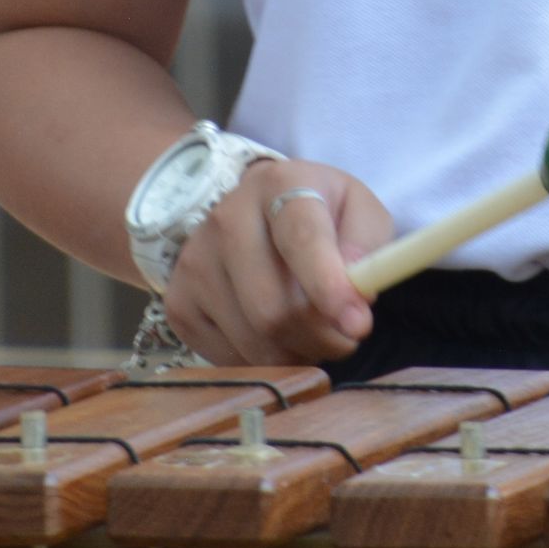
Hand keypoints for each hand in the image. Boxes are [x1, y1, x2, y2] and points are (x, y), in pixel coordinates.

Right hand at [161, 158, 393, 363]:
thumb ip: (369, 243)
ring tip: (310, 332)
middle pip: (274, 309)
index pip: (301, 240)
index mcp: (279, 186)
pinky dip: (264, 362)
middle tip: (343, 335)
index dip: (330, 288)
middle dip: (322, 338)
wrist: (250, 210)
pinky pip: (230, 359)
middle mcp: (227, 219)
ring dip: (297, 353)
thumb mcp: (356, 208)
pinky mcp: (179, 303)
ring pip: (255, 343)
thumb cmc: (317, 213)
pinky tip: (275, 336)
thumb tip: (356, 291)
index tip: (358, 325)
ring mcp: (195, 263)